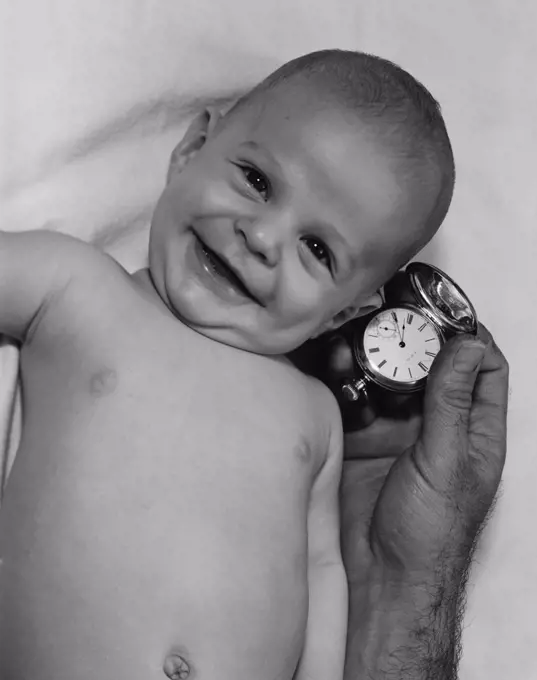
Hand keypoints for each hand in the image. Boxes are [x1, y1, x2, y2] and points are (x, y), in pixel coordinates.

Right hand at [330, 324, 508, 580]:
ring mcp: (396, 431)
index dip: (469, 335)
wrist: (378, 579)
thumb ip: (453, 403)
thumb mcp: (447, 461)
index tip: (443, 309)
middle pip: (429, 366)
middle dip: (410, 339)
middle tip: (386, 313)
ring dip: (372, 358)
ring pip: (388, 378)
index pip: (484, 369)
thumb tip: (469, 345)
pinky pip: (354, 398)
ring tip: (353, 341)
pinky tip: (334, 368)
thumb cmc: (429, 532)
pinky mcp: (360, 439)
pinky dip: (344, 381)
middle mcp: (435, 425)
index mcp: (472, 430)